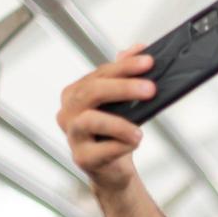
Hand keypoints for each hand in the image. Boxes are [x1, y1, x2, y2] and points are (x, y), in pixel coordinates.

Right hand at [55, 45, 155, 193]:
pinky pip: (101, 150)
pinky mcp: (82, 158)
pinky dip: (121, 146)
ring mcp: (72, 136)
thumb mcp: (121, 101)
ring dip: (119, 124)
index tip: (148, 62)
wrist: (113, 169)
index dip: (124, 67)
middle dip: (123, 88)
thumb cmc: (114, 132)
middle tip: (150, 89)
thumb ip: (124, 73)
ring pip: (90, 121)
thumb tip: (138, 47)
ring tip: (139, 131)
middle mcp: (67, 112)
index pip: (100, 74)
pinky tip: (133, 143)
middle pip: (92, 92)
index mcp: (75, 93)